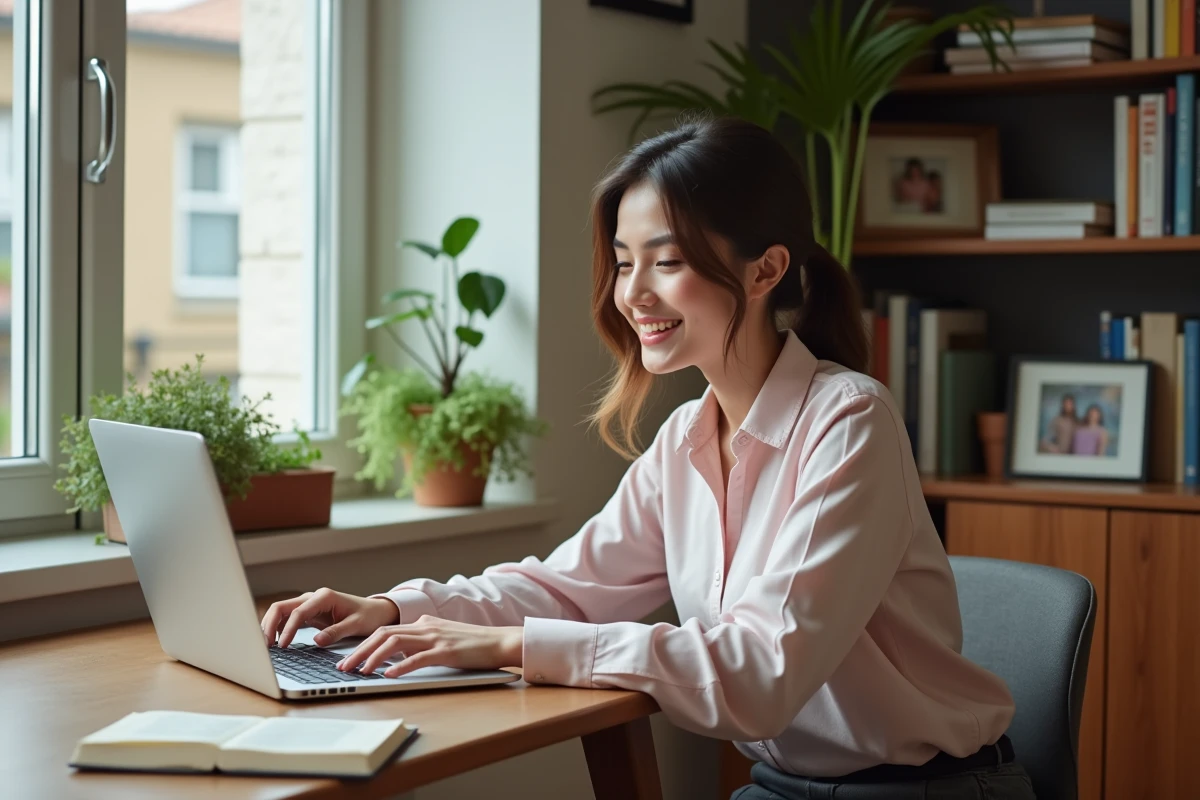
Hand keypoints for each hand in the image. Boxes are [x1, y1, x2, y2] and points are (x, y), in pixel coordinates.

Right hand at [261, 588, 399, 648]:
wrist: (375, 611)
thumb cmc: (367, 615)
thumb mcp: (356, 625)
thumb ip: (337, 631)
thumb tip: (317, 641)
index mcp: (324, 597)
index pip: (298, 612)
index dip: (288, 630)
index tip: (283, 646)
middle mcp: (313, 597)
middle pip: (281, 607)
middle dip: (269, 625)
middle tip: (265, 646)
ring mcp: (308, 604)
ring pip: (281, 612)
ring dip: (270, 626)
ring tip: (266, 646)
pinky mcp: (308, 613)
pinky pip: (287, 618)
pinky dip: (278, 629)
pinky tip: (275, 642)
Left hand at [336, 616, 523, 678]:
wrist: (501, 641)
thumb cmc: (473, 644)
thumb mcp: (442, 638)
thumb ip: (421, 642)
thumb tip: (397, 655)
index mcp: (423, 623)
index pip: (384, 630)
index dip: (362, 644)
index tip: (347, 658)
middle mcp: (425, 627)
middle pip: (383, 634)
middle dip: (358, 651)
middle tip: (342, 668)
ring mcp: (435, 638)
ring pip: (395, 644)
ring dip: (373, 658)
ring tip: (360, 672)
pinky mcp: (446, 651)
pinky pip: (418, 658)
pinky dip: (400, 667)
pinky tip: (388, 676)